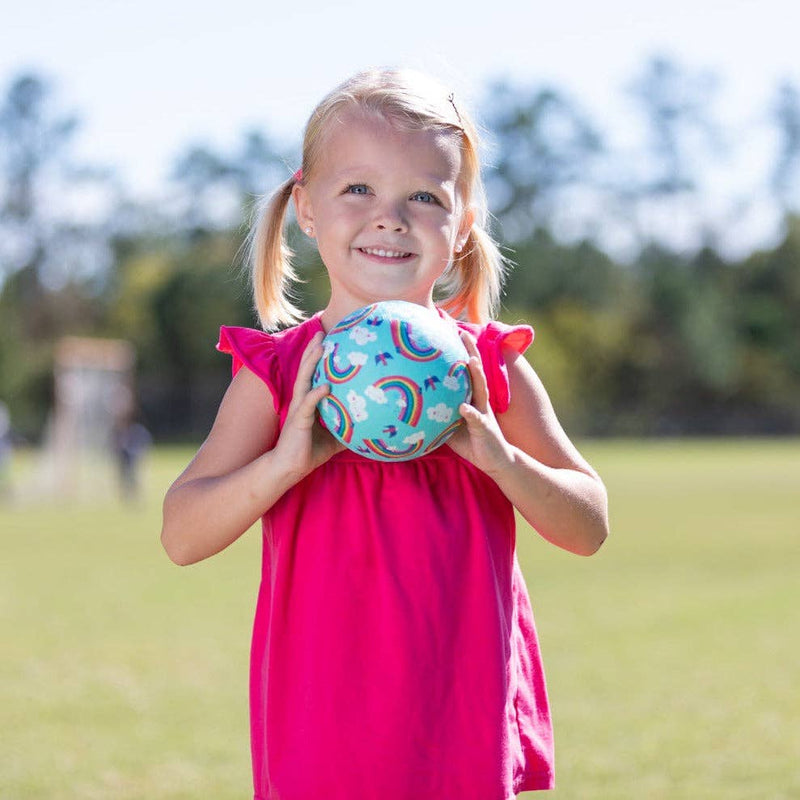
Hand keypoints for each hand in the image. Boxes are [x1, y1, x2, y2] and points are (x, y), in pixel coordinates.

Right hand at [273, 331, 344, 479]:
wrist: (289, 468)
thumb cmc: (309, 452)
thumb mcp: (333, 439)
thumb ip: (346, 429)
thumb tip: (368, 429)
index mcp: (308, 402)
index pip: (313, 375)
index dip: (318, 358)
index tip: (329, 341)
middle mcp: (301, 401)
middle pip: (306, 370)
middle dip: (313, 351)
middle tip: (321, 332)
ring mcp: (298, 410)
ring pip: (304, 380)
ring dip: (311, 363)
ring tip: (320, 347)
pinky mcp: (298, 422)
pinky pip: (308, 405)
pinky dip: (316, 394)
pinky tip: (326, 386)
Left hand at [446, 331, 514, 476]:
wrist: (496, 461)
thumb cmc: (472, 442)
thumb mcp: (450, 425)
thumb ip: (439, 412)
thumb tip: (412, 405)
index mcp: (472, 397)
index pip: (465, 370)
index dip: (459, 352)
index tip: (450, 331)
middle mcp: (479, 400)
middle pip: (475, 371)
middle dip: (470, 351)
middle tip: (462, 332)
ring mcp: (484, 412)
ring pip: (481, 389)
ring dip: (476, 374)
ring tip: (470, 360)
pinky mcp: (485, 429)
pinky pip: (477, 420)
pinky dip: (471, 413)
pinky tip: (463, 408)